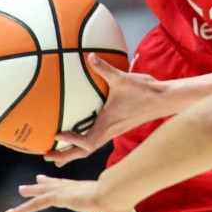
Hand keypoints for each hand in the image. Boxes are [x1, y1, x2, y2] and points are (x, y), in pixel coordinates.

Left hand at [6, 175, 139, 211]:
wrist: (116, 194)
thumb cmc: (121, 206)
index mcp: (87, 192)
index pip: (72, 187)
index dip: (63, 185)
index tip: (57, 182)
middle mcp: (74, 188)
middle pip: (56, 185)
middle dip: (45, 184)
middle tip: (35, 181)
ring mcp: (66, 191)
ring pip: (43, 193)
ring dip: (30, 193)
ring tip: (20, 190)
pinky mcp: (60, 197)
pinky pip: (37, 204)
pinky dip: (23, 209)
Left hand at [46, 54, 176, 167]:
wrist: (164, 99)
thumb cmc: (144, 91)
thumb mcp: (122, 79)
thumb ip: (104, 68)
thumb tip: (90, 56)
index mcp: (108, 125)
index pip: (87, 142)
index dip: (72, 142)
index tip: (58, 135)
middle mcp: (109, 132)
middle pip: (84, 152)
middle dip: (65, 156)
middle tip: (46, 155)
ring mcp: (113, 131)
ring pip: (90, 147)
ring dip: (74, 152)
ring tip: (58, 154)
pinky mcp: (117, 128)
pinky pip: (97, 140)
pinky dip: (84, 142)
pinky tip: (79, 134)